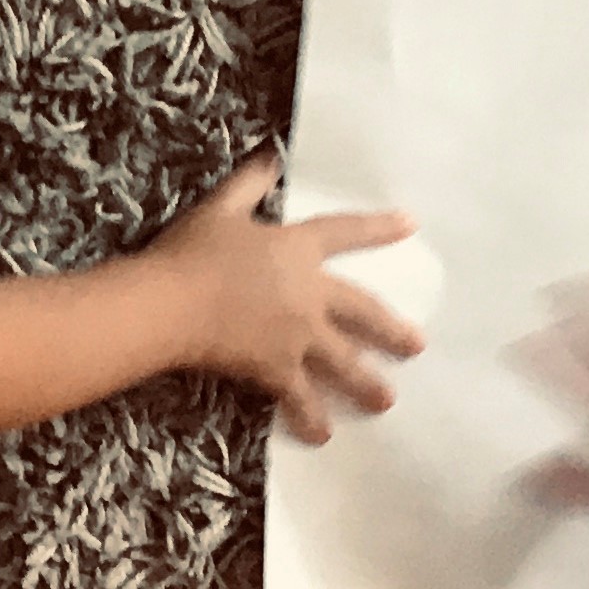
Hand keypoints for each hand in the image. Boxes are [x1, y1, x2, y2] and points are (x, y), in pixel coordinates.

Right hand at [145, 153, 421, 442]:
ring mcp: (298, 335)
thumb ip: (249, 183)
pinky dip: (311, 416)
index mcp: (298, 249)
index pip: (345, 233)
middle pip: (362, 312)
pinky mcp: (277, 368)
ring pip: (343, 362)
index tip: (411, 225)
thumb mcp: (220, 208)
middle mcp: (309, 294)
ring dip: (366, 383)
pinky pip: (301, 397)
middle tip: (417, 347)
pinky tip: (322, 434)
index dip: (378, 228)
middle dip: (391, 330)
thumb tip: (271, 155)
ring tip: (386, 401)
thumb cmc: (192, 252)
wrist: (172, 303)